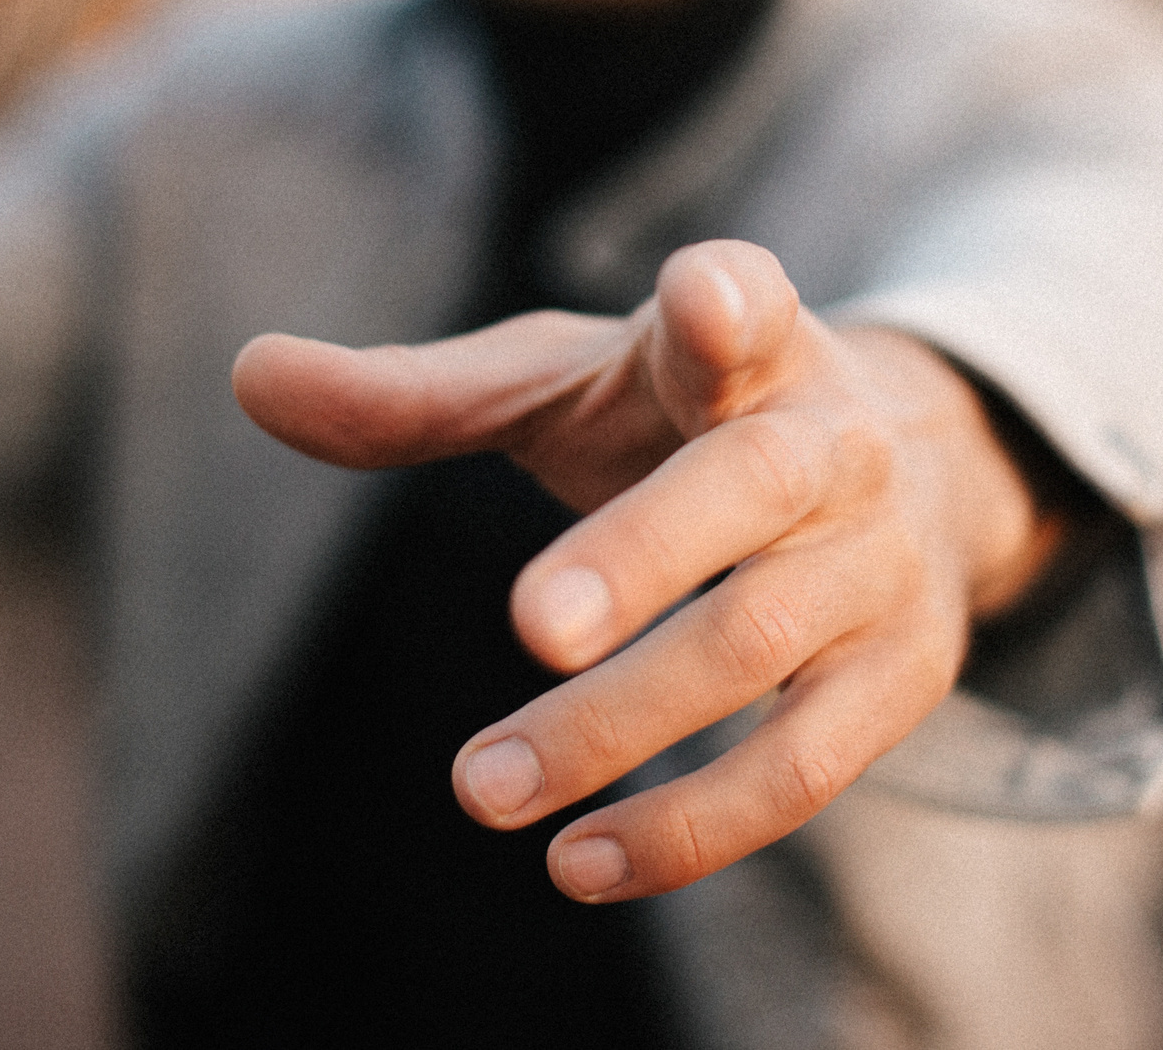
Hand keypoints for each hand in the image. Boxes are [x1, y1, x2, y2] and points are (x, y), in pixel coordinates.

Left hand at [230, 239, 1058, 900]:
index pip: (748, 306)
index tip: (699, 299)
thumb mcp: (567, 384)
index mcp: (749, 346)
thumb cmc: (688, 417)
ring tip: (484, 791)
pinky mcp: (903, 674)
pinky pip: (805, 768)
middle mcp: (833, 443)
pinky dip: (693, 828)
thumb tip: (248, 372)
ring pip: (761, 644)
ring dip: (622, 728)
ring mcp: (878, 563)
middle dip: (642, 555)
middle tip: (529, 628)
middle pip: (748, 490)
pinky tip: (579, 862)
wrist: (914, 469)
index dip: (724, 304)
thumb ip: (421, 392)